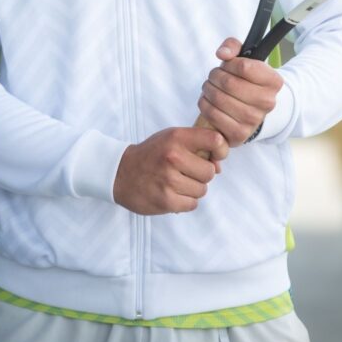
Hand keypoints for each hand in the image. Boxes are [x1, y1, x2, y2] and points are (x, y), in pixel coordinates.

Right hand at [113, 127, 228, 214]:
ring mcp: (169, 180)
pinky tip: (173, 193)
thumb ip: (196, 146)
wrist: (120, 173)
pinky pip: (192, 204)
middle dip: (202, 174)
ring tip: (177, 182)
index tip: (215, 156)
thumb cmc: (151, 154)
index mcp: (176, 138)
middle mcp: (173, 157)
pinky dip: (185, 201)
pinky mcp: (166, 200)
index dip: (221, 150)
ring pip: (202, 190)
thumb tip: (218, 166)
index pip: (215, 140)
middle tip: (187, 172)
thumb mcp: (170, 139)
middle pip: (210, 172)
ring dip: (193, 189)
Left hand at [197, 38, 283, 145]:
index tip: (227, 65)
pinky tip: (208, 100)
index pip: (243, 66)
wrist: (249, 108)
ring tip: (210, 87)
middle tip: (214, 76)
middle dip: (214, 76)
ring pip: (219, 98)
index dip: (229, 64)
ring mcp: (254, 120)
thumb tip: (222, 54)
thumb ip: (232, 46)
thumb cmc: (244, 80)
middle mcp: (268, 102)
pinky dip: (204, 104)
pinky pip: (213, 115)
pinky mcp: (239, 134)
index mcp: (274, 81)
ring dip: (208, 89)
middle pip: (228, 83)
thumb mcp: (243, 57)